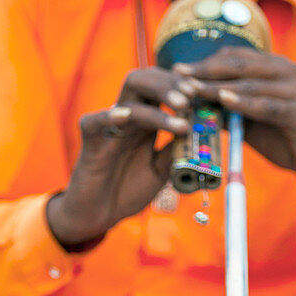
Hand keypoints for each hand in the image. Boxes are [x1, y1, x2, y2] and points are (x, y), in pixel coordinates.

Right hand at [47, 68, 192, 248]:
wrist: (99, 215)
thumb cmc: (128, 190)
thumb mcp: (162, 170)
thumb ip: (176, 151)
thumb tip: (202, 134)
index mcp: (145, 122)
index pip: (162, 88)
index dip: (183, 86)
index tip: (204, 93)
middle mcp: (127, 118)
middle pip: (144, 80)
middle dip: (171, 83)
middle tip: (192, 95)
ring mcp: (108, 127)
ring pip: (129, 95)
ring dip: (157, 95)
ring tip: (181, 107)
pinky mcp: (90, 142)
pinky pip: (94, 122)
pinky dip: (109, 116)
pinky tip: (127, 115)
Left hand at [175, 48, 295, 201]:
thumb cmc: (286, 139)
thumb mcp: (251, 120)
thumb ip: (228, 108)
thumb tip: (192, 102)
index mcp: (275, 68)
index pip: (235, 57)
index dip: (205, 62)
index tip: (177, 70)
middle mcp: (287, 71)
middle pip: (239, 64)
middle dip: (205, 69)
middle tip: (177, 74)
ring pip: (250, 83)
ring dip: (218, 86)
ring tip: (192, 88)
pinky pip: (268, 105)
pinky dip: (244, 103)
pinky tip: (223, 101)